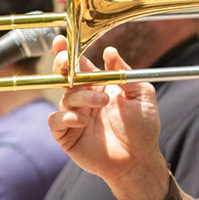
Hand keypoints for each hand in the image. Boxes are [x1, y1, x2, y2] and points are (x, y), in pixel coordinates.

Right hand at [48, 36, 167, 199]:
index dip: (68, 51)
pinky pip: (55, 121)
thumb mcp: (141, 94)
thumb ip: (124, 73)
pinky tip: (83, 121)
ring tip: (102, 103)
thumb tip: (109, 51)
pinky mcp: (66, 135)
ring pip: (65, 97)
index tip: (63, 39)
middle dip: (60, 65)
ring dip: (82, 96)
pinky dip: (67, 117)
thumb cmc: (143, 127)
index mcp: (99, 85)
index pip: (79, 63)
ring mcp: (73, 116)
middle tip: (64, 62)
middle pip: (63, 76)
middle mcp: (83, 98)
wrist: (138, 160)